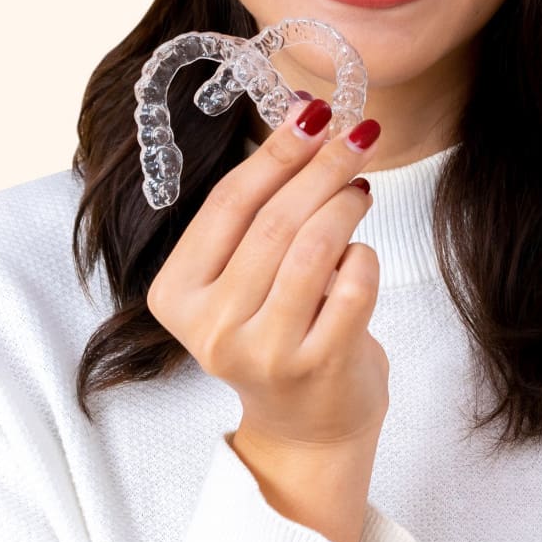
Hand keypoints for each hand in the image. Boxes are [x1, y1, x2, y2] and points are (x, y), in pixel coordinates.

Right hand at [146, 96, 388, 449]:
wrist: (305, 428)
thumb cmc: (274, 334)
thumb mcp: (242, 278)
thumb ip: (259, 211)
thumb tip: (303, 117)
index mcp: (178, 296)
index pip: (229, 204)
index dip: (276, 152)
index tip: (312, 112)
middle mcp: (213, 327)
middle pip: (274, 222)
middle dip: (321, 167)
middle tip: (356, 134)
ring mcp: (264, 351)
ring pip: (314, 248)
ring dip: (345, 204)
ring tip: (360, 188)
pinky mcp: (317, 366)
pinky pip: (353, 285)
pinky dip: (364, 257)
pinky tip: (360, 254)